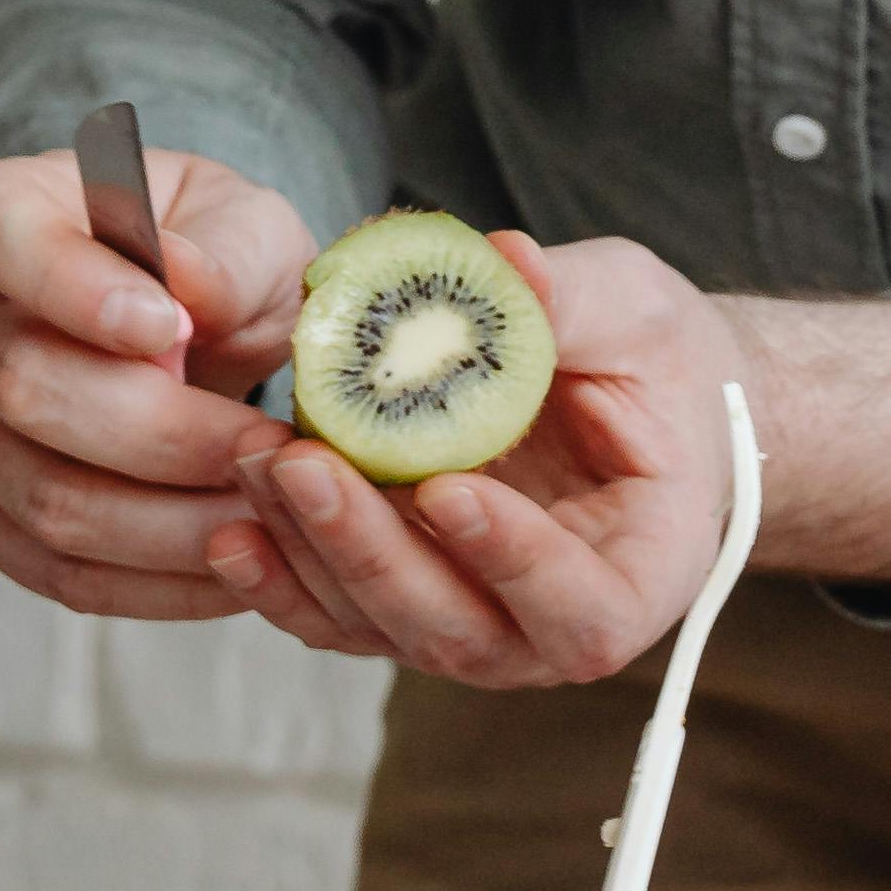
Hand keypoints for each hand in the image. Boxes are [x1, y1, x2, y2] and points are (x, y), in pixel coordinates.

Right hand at [0, 144, 318, 625]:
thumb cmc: (212, 259)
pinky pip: (58, 572)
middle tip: (273, 453)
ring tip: (274, 518)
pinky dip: (157, 585)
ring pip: (45, 503)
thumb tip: (186, 286)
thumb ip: (223, 254)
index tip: (174, 327)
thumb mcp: (244, 227)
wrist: (185, 322)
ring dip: (175, 528)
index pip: (4, 239)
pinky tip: (235, 569)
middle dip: (167, 438)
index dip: (78, 291)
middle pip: (26, 392)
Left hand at [216, 231, 763, 689]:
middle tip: (306, 466)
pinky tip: (234, 523)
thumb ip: (573, 305)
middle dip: (373, 552)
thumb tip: (502, 259)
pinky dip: (279, 577)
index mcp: (639, 576)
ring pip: (380, 627)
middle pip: (456, 631)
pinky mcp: (403, 606)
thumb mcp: (637, 316)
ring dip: (310, 553)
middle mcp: (549, 630)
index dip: (514, 560)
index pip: (582, 609)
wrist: (635, 406)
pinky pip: (334, 614)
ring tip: (259, 461)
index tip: (447, 488)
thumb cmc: (656, 366)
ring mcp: (471, 627)